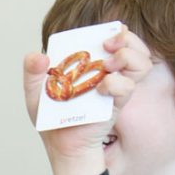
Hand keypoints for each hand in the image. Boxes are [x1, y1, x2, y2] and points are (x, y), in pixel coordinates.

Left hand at [24, 26, 152, 174]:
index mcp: (94, 64)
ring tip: (108, 64)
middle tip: (108, 44)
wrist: (60, 146)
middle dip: (127, 38)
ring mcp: (116, 88)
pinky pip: (128, 87)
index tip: (111, 29)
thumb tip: (38, 56)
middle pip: (135, 46)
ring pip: (142, 62)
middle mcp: (109, 73)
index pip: (116, 38)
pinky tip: (100, 88)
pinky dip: (116, 83)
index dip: (119, 29)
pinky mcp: (118, 104)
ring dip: (128, 56)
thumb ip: (32, 73)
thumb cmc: (51, 118)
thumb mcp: (35, 93)